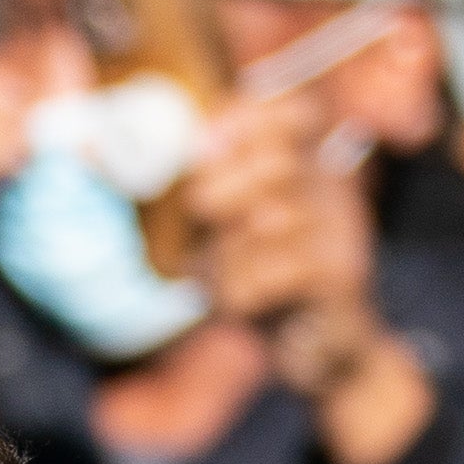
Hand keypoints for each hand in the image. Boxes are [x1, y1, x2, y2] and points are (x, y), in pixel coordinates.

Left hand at [178, 86, 434, 463]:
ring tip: (221, 271)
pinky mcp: (340, 279)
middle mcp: (335, 189)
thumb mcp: (223, 229)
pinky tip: (242, 302)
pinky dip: (237, 289)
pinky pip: (270, 273)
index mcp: (310, 165)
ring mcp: (343, 232)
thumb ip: (190, 184)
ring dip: (226, 251)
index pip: (295, 109)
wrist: (326, 353)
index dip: (247, 115)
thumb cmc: (265, 283)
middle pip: (278, 160)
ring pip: (267, 221)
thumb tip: (119, 143)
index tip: (203, 142)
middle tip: (200, 211)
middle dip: (222, 183)